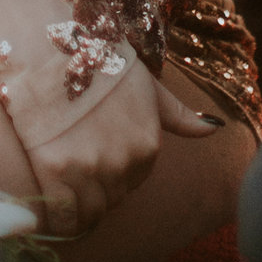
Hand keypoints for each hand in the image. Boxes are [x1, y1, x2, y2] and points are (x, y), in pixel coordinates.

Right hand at [3, 54, 217, 239]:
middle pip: (109, 201)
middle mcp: (122, 162)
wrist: (50, 43)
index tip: (91, 158)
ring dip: (74, 206)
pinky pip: (60, 217)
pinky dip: (55, 217)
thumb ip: (179, 114)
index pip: (131, 185)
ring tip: (58, 184)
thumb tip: (214, 127)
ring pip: (87, 214)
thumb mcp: (146, 86)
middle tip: (72, 167)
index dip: (110, 176)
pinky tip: (47, 201)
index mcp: (146, 146)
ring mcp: (88, 169)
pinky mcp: (53, 172)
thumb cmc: (98, 60)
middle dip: (93, 191)